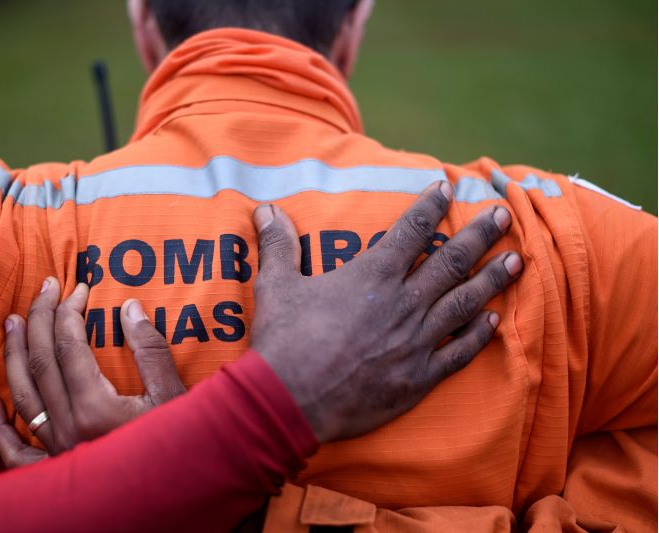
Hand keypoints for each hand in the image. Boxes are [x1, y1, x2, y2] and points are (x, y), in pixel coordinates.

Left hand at [0, 281, 184, 467]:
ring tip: (11, 322)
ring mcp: (55, 450)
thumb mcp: (174, 396)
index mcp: (96, 408)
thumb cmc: (177, 448)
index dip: (70, 311)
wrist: (170, 496)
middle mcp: (68, 427)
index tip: (78, 289)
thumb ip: (151, 351)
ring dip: (14, 354)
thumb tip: (129, 307)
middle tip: (43, 288)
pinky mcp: (52, 472)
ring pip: (22, 394)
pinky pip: (14, 449)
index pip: (69, 345)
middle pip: (41, 361)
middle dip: (40, 319)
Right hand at [250, 181, 521, 442]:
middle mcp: (403, 303)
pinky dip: (479, 335)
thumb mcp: (276, 285)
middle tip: (504, 215)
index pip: (410, 231)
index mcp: (372, 276)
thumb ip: (278, 244)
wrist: (291, 400)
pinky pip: (459, 352)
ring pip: (465, 303)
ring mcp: (416, 340)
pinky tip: (495, 321)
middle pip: (451, 261)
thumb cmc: (285, 340)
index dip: (430, 206)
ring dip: (493, 279)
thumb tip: (265, 210)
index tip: (447, 187)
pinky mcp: (419, 376)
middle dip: (481, 235)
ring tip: (518, 260)